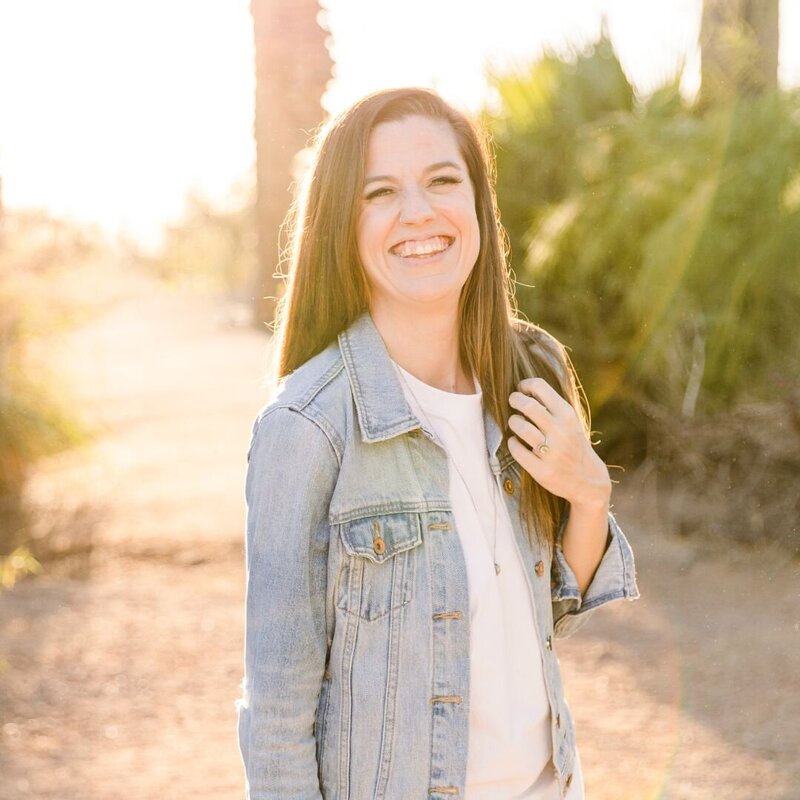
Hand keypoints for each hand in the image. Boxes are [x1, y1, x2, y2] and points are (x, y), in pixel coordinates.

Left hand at [507, 378, 611, 509]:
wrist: (588, 481)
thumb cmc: (574, 446)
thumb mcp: (571, 423)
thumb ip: (552, 407)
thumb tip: (525, 389)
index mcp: (568, 416)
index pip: (540, 387)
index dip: (525, 385)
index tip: (521, 389)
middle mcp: (560, 432)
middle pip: (527, 405)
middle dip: (514, 399)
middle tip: (512, 401)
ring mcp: (551, 452)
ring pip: (519, 426)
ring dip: (513, 422)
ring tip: (515, 423)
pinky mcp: (541, 470)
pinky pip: (516, 449)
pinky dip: (512, 443)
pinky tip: (516, 442)